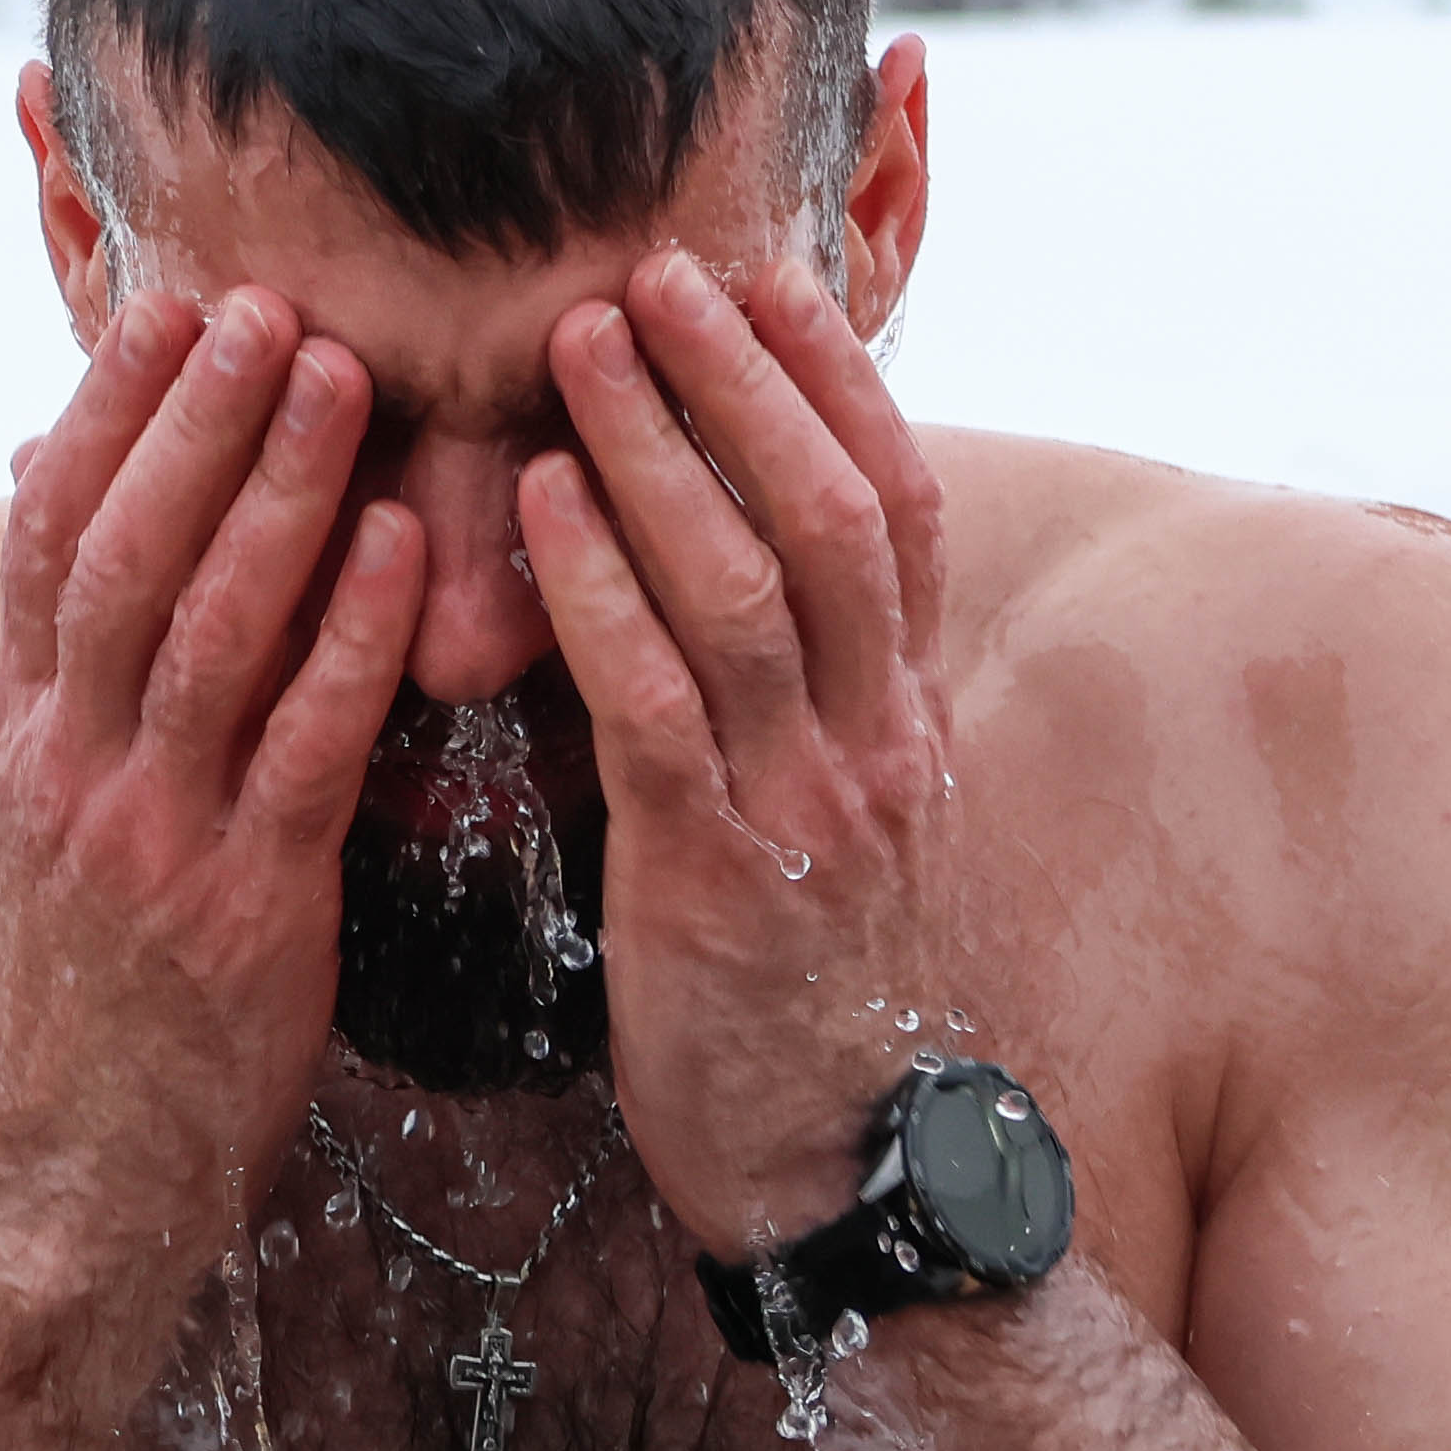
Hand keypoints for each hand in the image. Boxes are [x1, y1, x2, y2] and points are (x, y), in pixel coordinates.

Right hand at [0, 288, 425, 1269]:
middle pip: (119, 557)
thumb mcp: (50, 828)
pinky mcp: (243, 907)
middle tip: (260, 299)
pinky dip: (349, 639)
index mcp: (26, 741)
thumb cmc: (94, 992)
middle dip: (189, 419)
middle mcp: (71, 772)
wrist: (77, 1175)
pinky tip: (403, 550)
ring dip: (271, 493)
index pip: (44, 542)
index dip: (104, 417)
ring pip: (203, 632)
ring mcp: (151, 837)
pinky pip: (302, 748)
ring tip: (334, 373)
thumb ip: (79, 690)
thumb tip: (80, 545)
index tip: (161, 305)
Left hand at [514, 251, 968, 1256]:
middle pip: (834, 513)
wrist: (834, 1182)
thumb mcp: (834, 831)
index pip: (900, 507)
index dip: (836, 382)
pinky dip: (602, 591)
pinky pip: (659, 706)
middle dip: (747, 379)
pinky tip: (542, 508)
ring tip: (583, 343)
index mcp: (908, 724)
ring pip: (754, 587)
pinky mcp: (718, 881)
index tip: (768, 272)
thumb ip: (804, 710)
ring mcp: (810, 811)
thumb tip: (744, 589)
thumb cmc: (802, 999)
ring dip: (664, 450)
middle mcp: (880, 746)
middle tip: (658, 268)